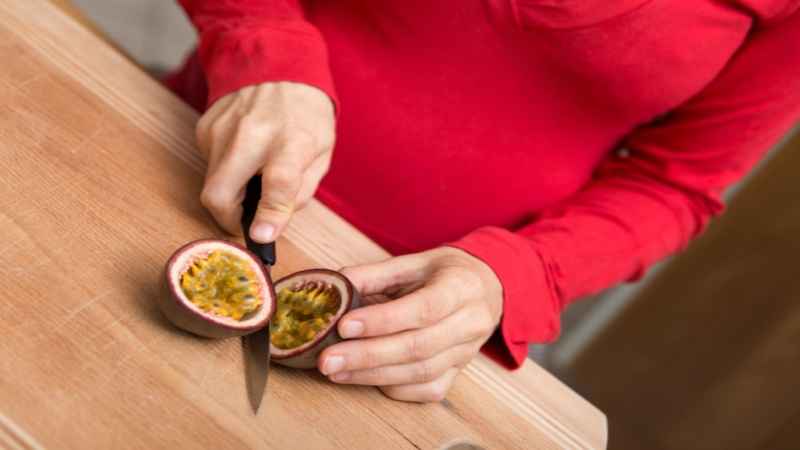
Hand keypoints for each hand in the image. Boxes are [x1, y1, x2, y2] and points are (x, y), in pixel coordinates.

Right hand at [195, 81, 334, 241]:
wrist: (278, 65)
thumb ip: (300, 192)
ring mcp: (223, 129)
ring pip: (211, 184)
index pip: (278, 183)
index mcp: (292, 141)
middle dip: (227, 220)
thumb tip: (272, 225)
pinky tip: (243, 154)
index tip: (261, 236)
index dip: (269, 216)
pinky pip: (209, 165)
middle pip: (220, 193)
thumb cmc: (306, 116)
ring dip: (231, 193)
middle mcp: (253, 134)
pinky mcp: (205, 126)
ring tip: (253, 175)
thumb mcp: (322, 153)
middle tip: (244, 223)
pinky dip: (226, 170)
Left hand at [318, 247, 503, 402]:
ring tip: (336, 370)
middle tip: (327, 359)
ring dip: (373, 375)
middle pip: (419, 347)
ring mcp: (467, 352)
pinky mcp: (459, 373)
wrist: (487, 289)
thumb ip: (375, 273)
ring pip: (421, 373)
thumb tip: (334, 286)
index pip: (423, 309)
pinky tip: (363, 379)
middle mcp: (470, 322)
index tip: (343, 325)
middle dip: (368, 356)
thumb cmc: (446, 273)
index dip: (382, 320)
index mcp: (461, 287)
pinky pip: (427, 390)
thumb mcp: (415, 261)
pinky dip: (393, 388)